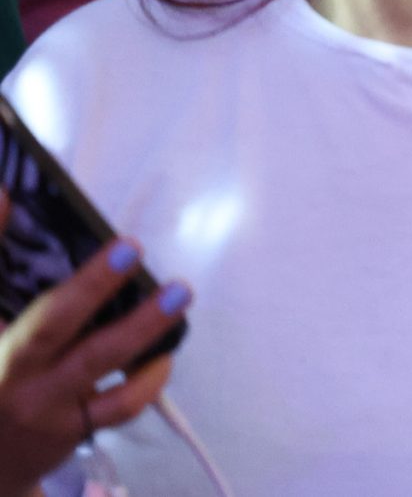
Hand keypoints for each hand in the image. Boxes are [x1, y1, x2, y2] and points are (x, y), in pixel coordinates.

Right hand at [0, 208, 187, 487]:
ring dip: (142, 327)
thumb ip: (1, 270)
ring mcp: (41, 405)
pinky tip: (164, 354)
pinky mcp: (71, 430)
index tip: (8, 195)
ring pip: (94, 362)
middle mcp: (9, 374)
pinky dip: (148, 377)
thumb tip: (7, 196)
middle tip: (130, 247)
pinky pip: (119, 405)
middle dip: (91, 284)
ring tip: (178, 292)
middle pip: (49, 324)